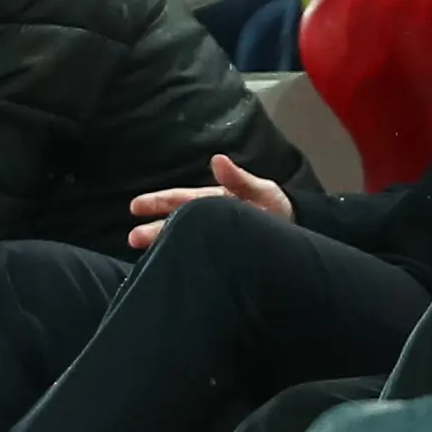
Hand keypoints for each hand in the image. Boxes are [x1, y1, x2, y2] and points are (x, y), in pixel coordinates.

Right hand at [128, 154, 293, 248]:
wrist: (298, 233)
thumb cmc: (278, 208)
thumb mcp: (261, 191)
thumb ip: (239, 179)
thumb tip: (217, 159)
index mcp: (213, 201)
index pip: (181, 200)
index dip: (159, 201)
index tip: (135, 205)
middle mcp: (208, 220)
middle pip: (176, 223)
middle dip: (154, 230)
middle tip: (133, 238)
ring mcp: (213, 239)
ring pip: (183, 241)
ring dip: (163, 246)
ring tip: (143, 256)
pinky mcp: (221, 257)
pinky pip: (198, 258)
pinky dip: (183, 263)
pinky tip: (167, 271)